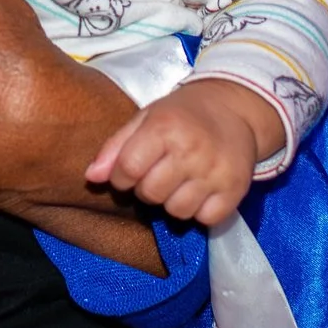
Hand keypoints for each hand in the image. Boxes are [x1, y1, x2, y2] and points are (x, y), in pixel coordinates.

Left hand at [86, 78, 282, 227]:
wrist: (234, 109)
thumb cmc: (181, 114)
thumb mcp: (146, 118)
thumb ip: (116, 146)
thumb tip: (91, 177)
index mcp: (165, 127)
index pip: (127, 169)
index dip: (121, 176)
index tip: (129, 170)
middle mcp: (191, 150)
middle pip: (151, 194)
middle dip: (147, 188)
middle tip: (158, 172)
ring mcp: (216, 172)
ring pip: (177, 212)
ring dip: (172, 202)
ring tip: (179, 181)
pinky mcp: (236, 190)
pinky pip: (206, 219)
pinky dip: (199, 211)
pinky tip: (200, 191)